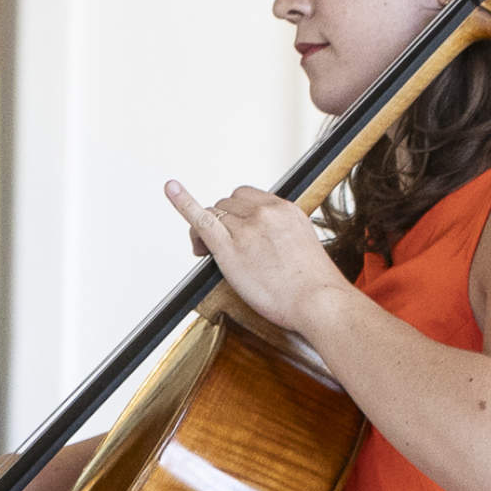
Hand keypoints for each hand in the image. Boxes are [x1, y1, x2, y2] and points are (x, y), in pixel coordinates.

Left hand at [164, 182, 349, 333]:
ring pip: (214, 213)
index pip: (250, 198)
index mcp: (286, 210)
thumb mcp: (304, 247)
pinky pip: (201, 218)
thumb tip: (267, 248)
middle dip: (223, 221)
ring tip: (207, 252)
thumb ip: (282, 238)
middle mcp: (265, 212)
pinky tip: (171, 189)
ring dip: (209, 231)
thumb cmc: (314, 286)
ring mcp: (247, 228)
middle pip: (230, 203)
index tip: (238, 231)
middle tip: (223, 248)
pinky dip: (183, 202)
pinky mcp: (230, 248)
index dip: (238, 214)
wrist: (320, 301)